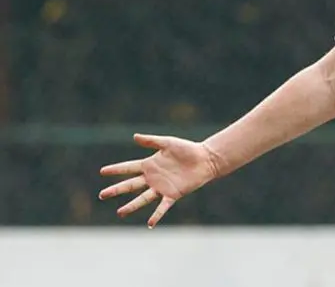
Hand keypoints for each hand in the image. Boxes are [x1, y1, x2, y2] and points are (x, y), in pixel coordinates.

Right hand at [98, 133, 219, 227]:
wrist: (205, 159)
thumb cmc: (187, 149)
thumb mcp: (167, 142)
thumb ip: (151, 141)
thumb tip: (134, 137)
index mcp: (150, 165)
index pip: (128, 167)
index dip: (116, 169)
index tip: (102, 171)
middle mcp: (152, 178)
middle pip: (130, 185)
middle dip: (116, 189)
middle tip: (102, 194)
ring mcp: (161, 187)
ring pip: (142, 199)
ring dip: (131, 206)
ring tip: (120, 213)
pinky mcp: (173, 194)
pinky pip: (163, 207)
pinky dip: (156, 215)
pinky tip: (149, 224)